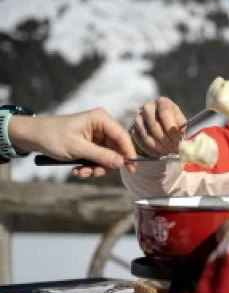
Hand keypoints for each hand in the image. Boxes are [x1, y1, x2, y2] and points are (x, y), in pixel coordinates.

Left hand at [10, 107, 136, 177]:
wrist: (32, 136)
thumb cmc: (53, 137)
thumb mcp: (78, 148)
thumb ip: (101, 155)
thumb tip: (122, 163)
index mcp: (101, 119)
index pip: (122, 137)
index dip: (128, 153)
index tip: (132, 168)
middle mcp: (102, 125)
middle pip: (116, 149)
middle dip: (105, 164)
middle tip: (94, 173)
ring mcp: (97, 135)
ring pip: (107, 156)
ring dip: (96, 167)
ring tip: (81, 173)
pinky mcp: (91, 143)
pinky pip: (98, 157)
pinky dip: (90, 166)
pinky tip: (78, 170)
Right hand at [130, 97, 186, 157]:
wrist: (161, 122)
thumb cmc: (173, 120)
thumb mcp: (180, 120)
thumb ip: (182, 126)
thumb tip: (179, 134)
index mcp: (162, 102)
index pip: (165, 112)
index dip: (172, 128)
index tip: (179, 140)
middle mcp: (147, 107)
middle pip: (154, 126)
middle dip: (166, 141)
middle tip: (175, 150)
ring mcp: (138, 118)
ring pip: (147, 137)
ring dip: (160, 148)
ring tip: (169, 152)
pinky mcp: (132, 129)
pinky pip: (141, 143)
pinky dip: (152, 151)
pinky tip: (160, 153)